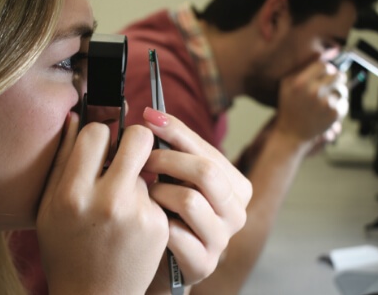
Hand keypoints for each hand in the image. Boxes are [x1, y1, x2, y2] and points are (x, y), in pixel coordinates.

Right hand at [37, 112, 168, 294]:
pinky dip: (146, 202)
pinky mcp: (158, 225)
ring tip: (121, 204)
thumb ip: (62, 159)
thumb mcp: (49, 207)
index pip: (96, 132)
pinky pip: (155, 194)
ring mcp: (137, 214)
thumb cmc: (65, 249)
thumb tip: (75, 117)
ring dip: (137, 177)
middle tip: (129, 151)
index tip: (101, 143)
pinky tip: (132, 223)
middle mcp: (108, 200)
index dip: (100, 134)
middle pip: (138, 138)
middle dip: (135, 139)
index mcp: (73, 193)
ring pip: (147, 168)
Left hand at [141, 108, 251, 291]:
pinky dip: (156, 223)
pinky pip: (176, 234)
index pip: (207, 152)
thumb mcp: (176, 176)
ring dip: (158, 194)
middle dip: (166, 160)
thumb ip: (174, 148)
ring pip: (190, 201)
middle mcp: (237, 213)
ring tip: (144, 195)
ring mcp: (222, 240)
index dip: (176, 132)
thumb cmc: (168, 211)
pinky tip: (146, 221)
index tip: (148, 117)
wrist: (160, 257)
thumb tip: (151, 115)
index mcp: (236, 186)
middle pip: (205, 172)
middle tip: (140, 160)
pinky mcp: (203, 263)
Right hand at [276, 60, 347, 148]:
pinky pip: (344, 102)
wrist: (291, 132)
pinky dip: (337, 105)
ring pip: (342, 89)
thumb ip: (305, 66)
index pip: (324, 65)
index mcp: (300, 82)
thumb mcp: (287, 83)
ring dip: (337, 93)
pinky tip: (326, 110)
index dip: (326, 70)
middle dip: (335, 79)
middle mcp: (313, 92)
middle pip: (338, 75)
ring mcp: (325, 103)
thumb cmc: (289, 106)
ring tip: (325, 100)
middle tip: (328, 86)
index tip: (323, 76)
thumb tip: (330, 52)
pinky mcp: (333, 114)